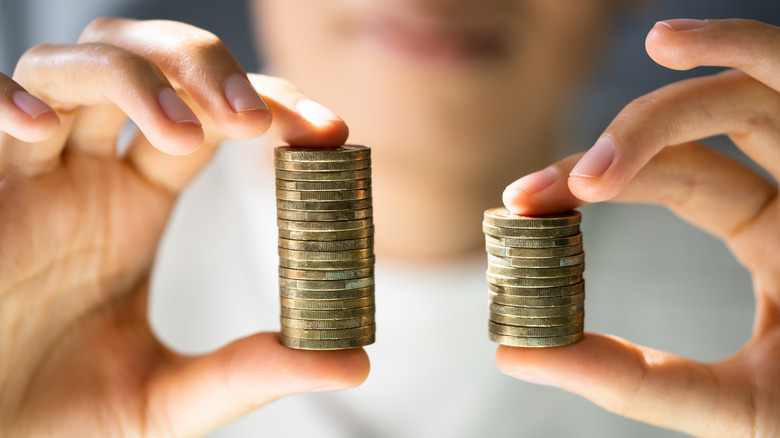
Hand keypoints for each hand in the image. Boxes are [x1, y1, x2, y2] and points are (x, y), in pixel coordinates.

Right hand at [0, 18, 366, 437]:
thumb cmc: (65, 421)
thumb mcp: (172, 398)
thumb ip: (252, 373)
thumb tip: (354, 363)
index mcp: (140, 201)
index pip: (213, 117)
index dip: (271, 107)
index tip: (329, 133)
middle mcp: (91, 175)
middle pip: (152, 63)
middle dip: (207, 67)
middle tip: (254, 120)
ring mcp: (34, 176)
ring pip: (79, 65)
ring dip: (137, 76)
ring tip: (186, 133)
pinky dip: (14, 98)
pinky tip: (45, 127)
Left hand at [499, 19, 779, 436]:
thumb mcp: (729, 406)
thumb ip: (630, 379)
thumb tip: (514, 351)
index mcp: (775, 237)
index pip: (677, 181)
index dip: (594, 180)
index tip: (518, 202)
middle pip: (707, 130)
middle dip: (624, 140)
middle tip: (543, 189)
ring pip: (766, 89)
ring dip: (697, 71)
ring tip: (634, 61)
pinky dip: (745, 52)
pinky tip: (675, 40)